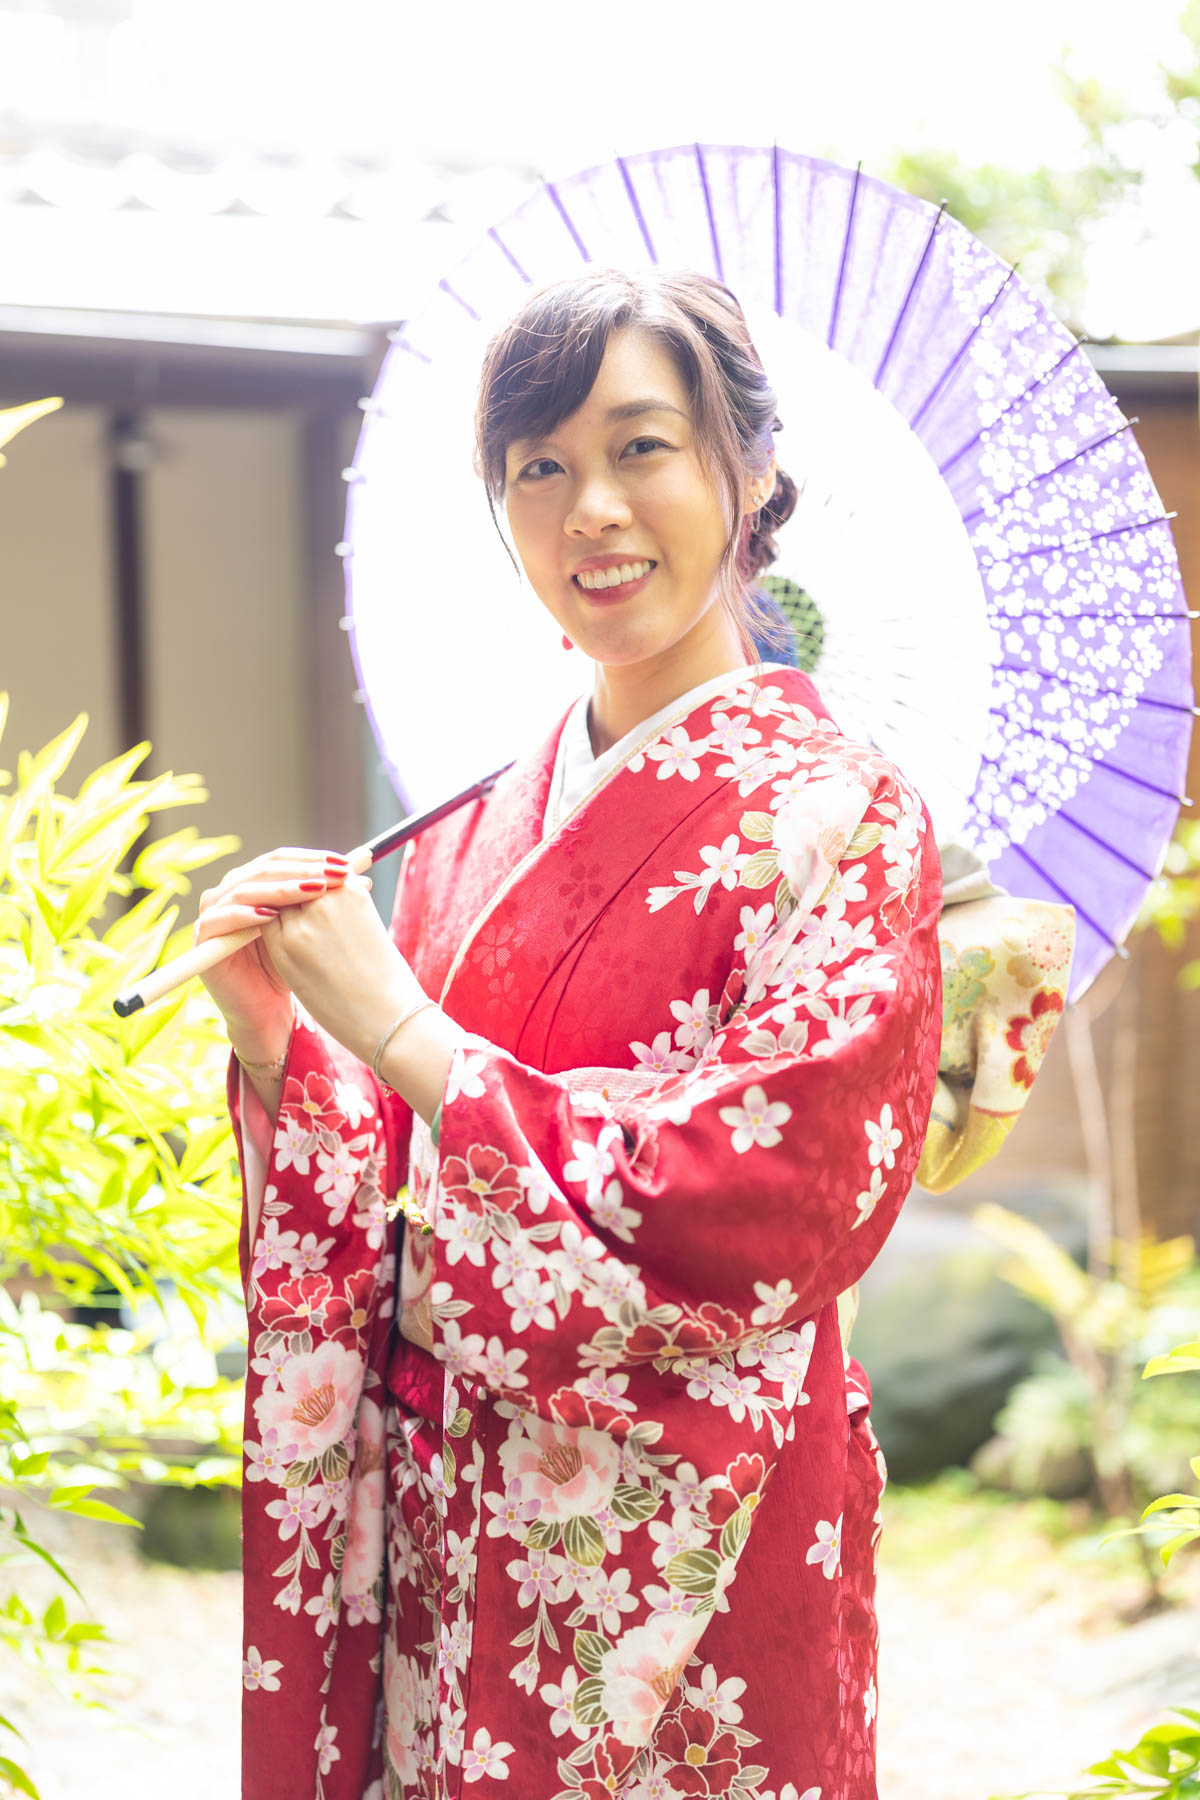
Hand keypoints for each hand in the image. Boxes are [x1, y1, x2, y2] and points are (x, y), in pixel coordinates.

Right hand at [195, 846, 352, 1049]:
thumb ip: (325, 902)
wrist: (268, 1011)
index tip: (346, 864)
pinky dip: (246, 914)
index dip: (312, 859)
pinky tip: (271, 916)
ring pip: (246, 889)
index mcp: (254, 884)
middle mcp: (229, 892)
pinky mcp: (203, 937)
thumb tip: (362, 876)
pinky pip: (222, 918)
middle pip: (263, 868)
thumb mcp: (311, 929)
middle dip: (302, 870)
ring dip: (281, 888)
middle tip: (333, 875)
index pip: (281, 859)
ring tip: (312, 891)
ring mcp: (213, 912)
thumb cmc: (292, 969)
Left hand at [254, 874, 416, 1068]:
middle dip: (291, 896)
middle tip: (288, 912)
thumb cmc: (385, 975)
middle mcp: (323, 900)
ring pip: (275, 906)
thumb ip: (343, 904)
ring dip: (277, 914)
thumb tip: (326, 889)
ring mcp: (301, 925)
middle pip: (293, 886)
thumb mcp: (369, 926)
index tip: (308, 896)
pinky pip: (265, 929)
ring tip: (288, 935)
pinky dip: (269, 933)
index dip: (309, 884)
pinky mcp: (285, 951)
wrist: (388, 1016)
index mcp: (349, 890)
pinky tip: (281, 948)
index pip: (316, 873)